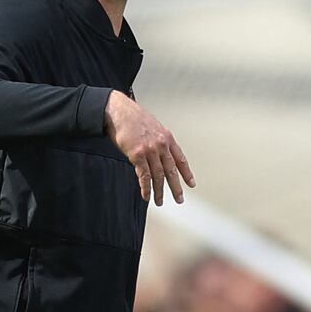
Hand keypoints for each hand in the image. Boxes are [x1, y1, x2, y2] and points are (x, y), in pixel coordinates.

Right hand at [104, 90, 195, 204]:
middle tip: (179, 199)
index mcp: (167, 137)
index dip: (186, 173)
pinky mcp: (137, 155)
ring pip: (158, 176)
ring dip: (159, 191)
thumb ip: (158, 141)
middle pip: (171, 171)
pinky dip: (146, 188)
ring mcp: (150, 150)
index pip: (180, 159)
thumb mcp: (152, 126)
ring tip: (159, 201)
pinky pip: (144, 176)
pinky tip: (146, 196)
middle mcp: (161, 145)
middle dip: (176, 187)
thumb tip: (159, 155)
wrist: (118, 110)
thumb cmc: (133, 117)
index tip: (191, 184)